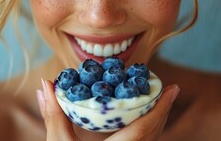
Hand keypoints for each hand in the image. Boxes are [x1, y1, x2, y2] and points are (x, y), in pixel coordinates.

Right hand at [37, 79, 178, 140]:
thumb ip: (53, 114)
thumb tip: (45, 84)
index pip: (146, 128)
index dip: (161, 107)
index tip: (174, 89)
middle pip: (153, 132)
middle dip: (161, 109)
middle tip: (166, 88)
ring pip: (149, 139)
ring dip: (154, 120)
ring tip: (156, 100)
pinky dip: (145, 130)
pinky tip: (140, 121)